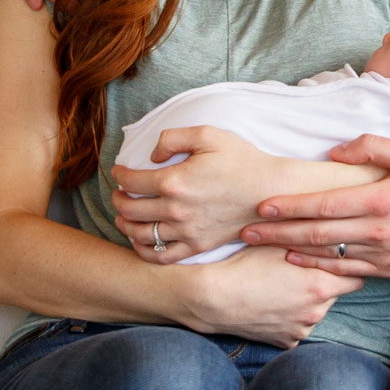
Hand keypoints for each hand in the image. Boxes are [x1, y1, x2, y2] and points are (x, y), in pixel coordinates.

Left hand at [114, 126, 287, 262]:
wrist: (272, 190)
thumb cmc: (242, 160)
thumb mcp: (208, 135)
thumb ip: (172, 138)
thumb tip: (152, 156)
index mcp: (174, 181)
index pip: (130, 181)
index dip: (119, 174)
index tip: (119, 171)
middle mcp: (176, 209)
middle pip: (129, 209)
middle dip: (117, 199)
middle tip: (119, 193)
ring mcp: (187, 231)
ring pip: (140, 234)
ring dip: (124, 225)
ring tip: (124, 216)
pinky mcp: (199, 245)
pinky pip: (162, 255)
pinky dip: (144, 251)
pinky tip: (141, 241)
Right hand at [177, 246, 359, 348]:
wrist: (211, 298)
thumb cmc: (244, 265)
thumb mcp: (280, 244)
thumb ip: (313, 241)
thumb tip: (339, 232)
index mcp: (321, 285)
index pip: (356, 276)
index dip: (346, 266)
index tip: (336, 259)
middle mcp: (317, 311)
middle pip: (336, 294)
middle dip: (326, 282)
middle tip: (302, 271)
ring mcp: (302, 329)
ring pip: (316, 311)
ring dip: (307, 301)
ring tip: (281, 288)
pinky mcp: (287, 342)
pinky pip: (296, 327)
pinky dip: (290, 318)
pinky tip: (272, 305)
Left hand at [244, 135, 389, 277]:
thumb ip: (371, 148)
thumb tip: (335, 154)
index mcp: (379, 199)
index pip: (323, 205)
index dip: (290, 207)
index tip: (262, 207)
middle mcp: (376, 230)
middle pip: (316, 233)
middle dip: (277, 232)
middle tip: (246, 232)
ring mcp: (380, 254)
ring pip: (326, 254)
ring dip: (290, 250)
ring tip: (261, 246)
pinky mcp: (387, 270)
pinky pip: (345, 270)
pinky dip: (318, 266)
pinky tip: (296, 260)